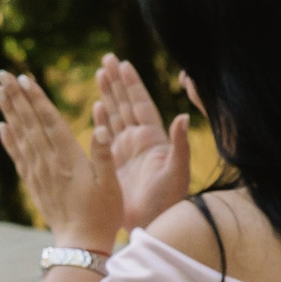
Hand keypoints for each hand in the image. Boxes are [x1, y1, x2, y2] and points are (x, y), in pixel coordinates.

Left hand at [0, 71, 119, 250]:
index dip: (36, 98)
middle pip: (29, 122)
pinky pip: (17, 156)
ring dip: (9, 111)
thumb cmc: (103, 214)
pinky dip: (8, 139)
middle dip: (16, 97)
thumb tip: (99, 127)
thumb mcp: (111, 184)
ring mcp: (37, 173)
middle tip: (3, 74)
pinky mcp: (33, 183)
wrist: (81, 243)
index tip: (24, 78)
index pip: (49, 121)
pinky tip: (2, 126)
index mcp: (68, 158)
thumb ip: (103, 155)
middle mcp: (48, 162)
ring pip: (20, 135)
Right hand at [91, 55, 191, 229]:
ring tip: (101, 72)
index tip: (124, 63)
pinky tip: (97, 107)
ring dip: (108, 94)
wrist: (152, 223)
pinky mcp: (113, 163)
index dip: (132, 84)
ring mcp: (125, 151)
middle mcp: (139, 141)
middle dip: (117, 82)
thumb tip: (183, 117)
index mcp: (153, 140)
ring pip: (115, 115)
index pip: (141, 104)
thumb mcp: (177, 172)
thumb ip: (180, 144)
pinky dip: (101, 120)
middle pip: (126, 104)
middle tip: (107, 58)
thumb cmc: (169, 201)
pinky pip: (105, 135)